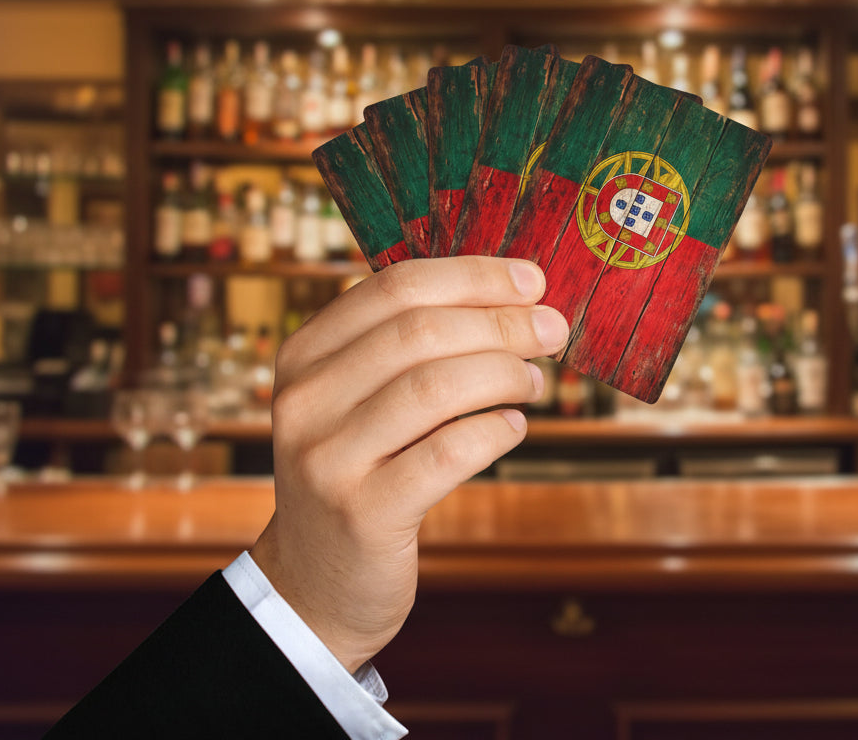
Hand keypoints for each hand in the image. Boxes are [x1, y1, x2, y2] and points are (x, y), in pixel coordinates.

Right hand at [250, 257, 568, 671]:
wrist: (316, 582)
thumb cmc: (362, 473)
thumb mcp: (360, 401)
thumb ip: (411, 347)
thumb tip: (517, 296)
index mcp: (305, 354)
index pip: (396, 286)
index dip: (474, 276)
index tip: (533, 281)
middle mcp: (305, 399)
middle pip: (421, 331)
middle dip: (503, 323)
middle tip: (552, 331)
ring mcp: (328, 458)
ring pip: (436, 386)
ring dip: (504, 374)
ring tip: (534, 381)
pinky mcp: (363, 512)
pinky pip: (447, 453)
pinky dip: (494, 431)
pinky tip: (512, 427)